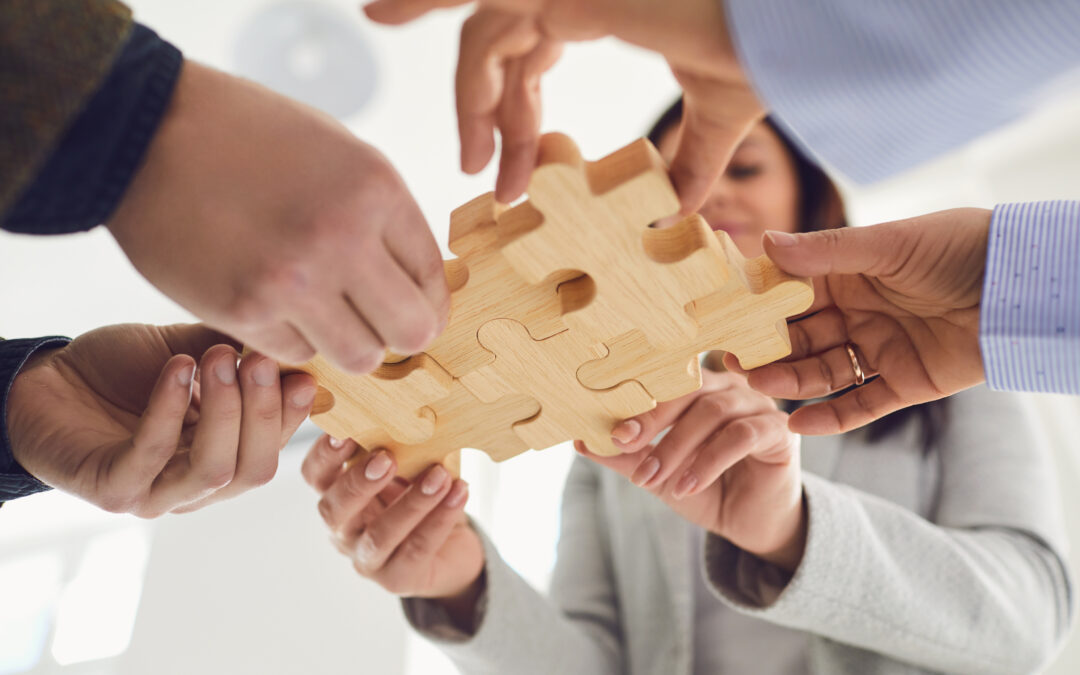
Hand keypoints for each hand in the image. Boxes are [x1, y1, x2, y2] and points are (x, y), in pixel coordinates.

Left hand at [6, 323, 314, 516]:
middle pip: (254, 469)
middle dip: (265, 414)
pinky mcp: (113, 490)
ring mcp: (156, 494)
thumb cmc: (122, 370)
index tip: (304, 370)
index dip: (293, 414)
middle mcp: (196, 486)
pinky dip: (168, 409)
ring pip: (214, 470)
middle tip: (260, 360)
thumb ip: (238, 350)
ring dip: (225, 412)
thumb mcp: (192, 350)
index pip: (275, 446)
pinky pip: (151, 456)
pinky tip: (177, 369)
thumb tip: (292, 339)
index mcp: (225, 456)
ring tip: (219, 359)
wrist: (45, 382)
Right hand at [107, 62, 449, 373]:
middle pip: (411, 333)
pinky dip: (290, 338)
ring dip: (346, 343)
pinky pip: (296, 354)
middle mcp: (343, 238)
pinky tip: (271, 302)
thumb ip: (383, 215)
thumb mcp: (340, 151)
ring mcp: (293, 280)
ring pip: (359, 359)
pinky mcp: (243, 310)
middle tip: (378, 323)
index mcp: (377, 189)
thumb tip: (417, 280)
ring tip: (323, 313)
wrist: (146, 131)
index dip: (427, 302)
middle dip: (400, 334)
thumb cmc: (248, 135)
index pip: (433, 280)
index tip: (410, 307)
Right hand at [301, 436, 482, 623]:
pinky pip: (418, 549)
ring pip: (380, 535)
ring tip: (439, 476)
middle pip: (334, 510)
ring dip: (412, 502)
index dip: (325, 455)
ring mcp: (367, 560)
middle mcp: (344, 530)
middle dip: (359, 482)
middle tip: (387, 458)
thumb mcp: (406, 468)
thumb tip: (411, 410)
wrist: (451, 549)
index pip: (315, 475)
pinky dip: (440, 519)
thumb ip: (399, 445)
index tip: (346, 431)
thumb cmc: (419, 496)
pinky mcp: (398, 579)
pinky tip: (459, 492)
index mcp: (337, 495)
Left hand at [364, 0, 764, 211]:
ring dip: (471, 104)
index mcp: (596, 11)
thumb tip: (680, 217)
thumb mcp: (718, 114)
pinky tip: (377, 11)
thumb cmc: (763, 41)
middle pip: (500, 58)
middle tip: (490, 186)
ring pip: (483, 36)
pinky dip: (422, 0)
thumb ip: (691, 160)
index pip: (530, 69)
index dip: (520, 130)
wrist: (793, 16)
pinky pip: (477, 0)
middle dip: (493, 128)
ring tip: (468, 163)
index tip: (516, 188)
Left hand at [582, 370, 804, 571]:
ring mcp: (758, 404)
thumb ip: (624, 455)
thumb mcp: (657, 472)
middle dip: (654, 419)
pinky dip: (708, 461)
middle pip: (689, 387)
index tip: (614, 433)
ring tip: (653, 480)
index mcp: (698, 387)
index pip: (665, 381)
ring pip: (713, 412)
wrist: (746, 523)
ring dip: (677, 447)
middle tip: (627, 448)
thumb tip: (579, 440)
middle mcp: (729, 387)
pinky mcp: (779, 431)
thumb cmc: (703, 488)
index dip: (637, 402)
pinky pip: (741, 436)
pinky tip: (687, 486)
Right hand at [724, 208, 989, 434]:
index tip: (724, 316)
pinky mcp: (908, 384)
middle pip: (802, 337)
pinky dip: (832, 417)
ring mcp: (882, 349)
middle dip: (768, 349)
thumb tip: (765, 244)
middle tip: (732, 361)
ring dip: (791, 380)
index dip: (759, 306)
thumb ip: (826, 251)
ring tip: (760, 385)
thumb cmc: (958, 249)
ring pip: (825, 372)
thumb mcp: (888, 244)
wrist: (1024, 287)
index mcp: (851, 275)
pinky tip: (799, 423)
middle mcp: (860, 313)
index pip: (792, 293)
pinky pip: (863, 405)